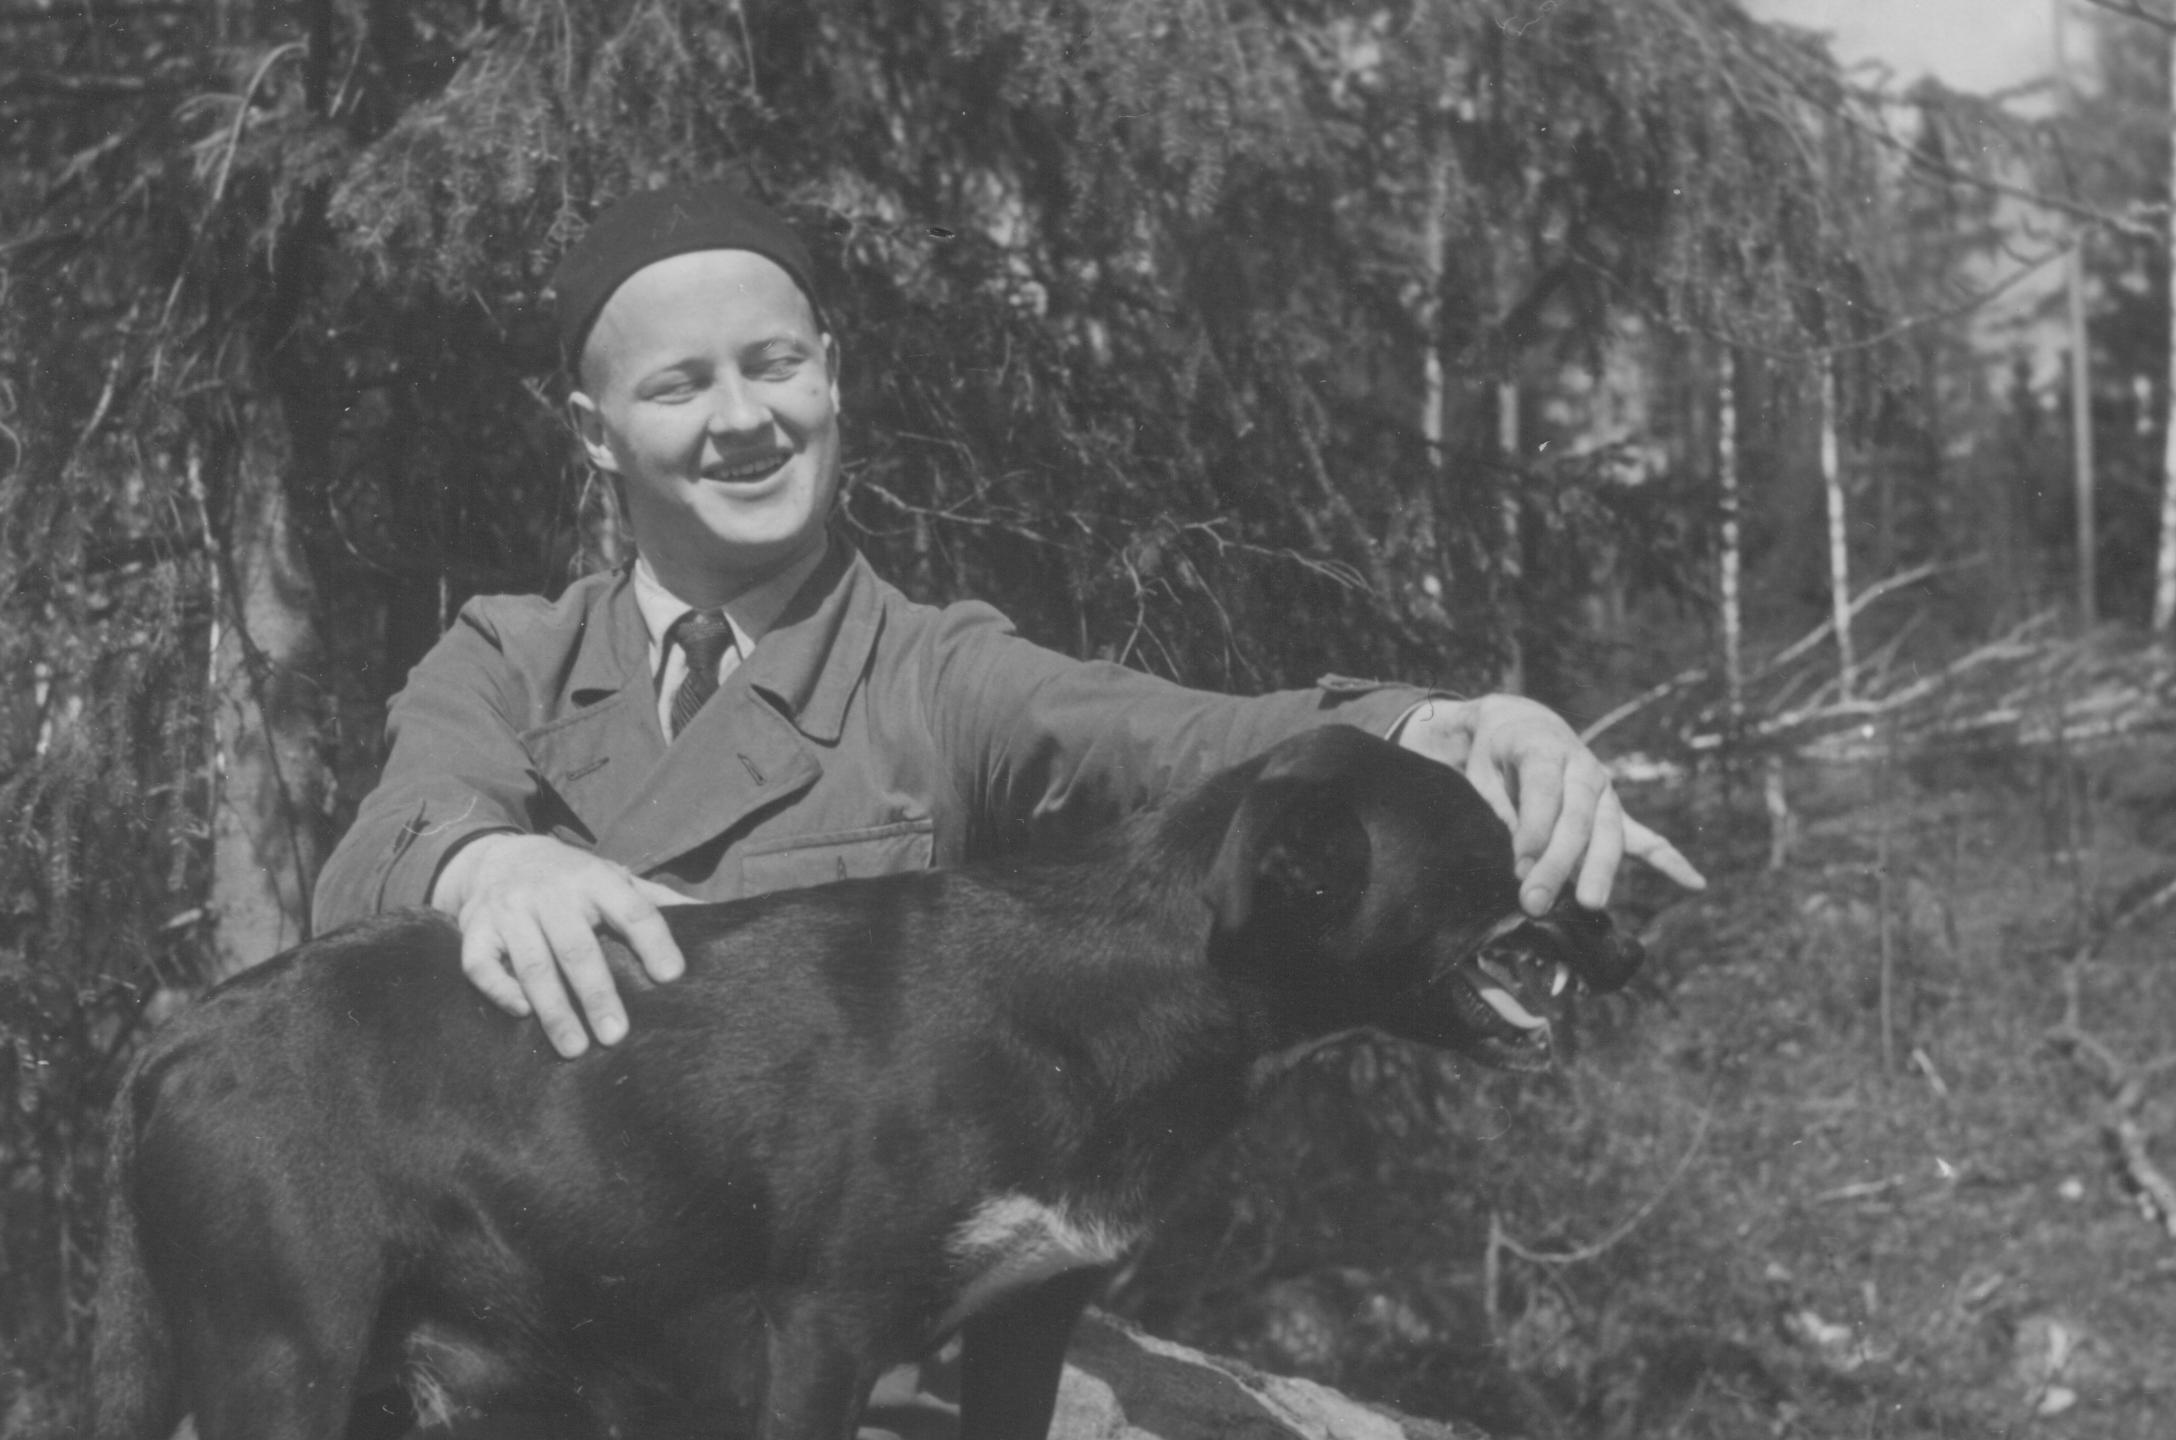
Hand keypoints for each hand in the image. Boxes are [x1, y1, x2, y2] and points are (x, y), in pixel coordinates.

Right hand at [430, 833, 691, 1056]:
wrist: (499, 857)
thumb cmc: (571, 879)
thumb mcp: (614, 878)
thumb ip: (656, 901)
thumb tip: (712, 918)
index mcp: (594, 878)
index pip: (631, 910)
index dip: (653, 942)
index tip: (671, 977)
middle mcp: (550, 892)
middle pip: (577, 947)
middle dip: (597, 994)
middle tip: (617, 1036)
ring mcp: (509, 910)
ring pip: (533, 964)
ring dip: (554, 1009)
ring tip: (575, 1048)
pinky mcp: (475, 929)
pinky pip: (480, 965)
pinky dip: (500, 990)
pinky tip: (522, 1014)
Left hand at [1396, 695, 1705, 914]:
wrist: (1520, 724)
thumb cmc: (1495, 754)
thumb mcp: (1484, 774)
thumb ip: (1505, 813)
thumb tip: (1525, 866)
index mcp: (1543, 749)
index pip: (1544, 793)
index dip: (1533, 830)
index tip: (1519, 866)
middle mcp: (1581, 767)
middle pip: (1577, 819)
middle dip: (1559, 863)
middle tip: (1538, 902)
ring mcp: (1602, 790)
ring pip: (1608, 832)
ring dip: (1600, 870)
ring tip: (1592, 904)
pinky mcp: (1612, 810)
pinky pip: (1643, 836)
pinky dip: (1668, 860)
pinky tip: (1693, 882)